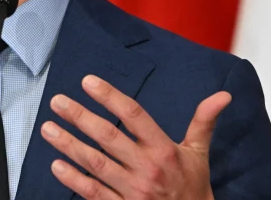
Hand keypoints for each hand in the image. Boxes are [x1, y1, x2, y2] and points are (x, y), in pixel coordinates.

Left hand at [40, 75, 230, 198]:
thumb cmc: (192, 187)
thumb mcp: (199, 153)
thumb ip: (204, 122)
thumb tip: (223, 96)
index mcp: (164, 150)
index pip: (134, 115)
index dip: (110, 97)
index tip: (88, 82)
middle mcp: (147, 169)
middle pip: (108, 137)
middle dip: (80, 117)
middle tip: (57, 102)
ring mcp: (132, 191)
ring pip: (95, 163)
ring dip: (69, 145)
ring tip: (48, 128)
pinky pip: (93, 192)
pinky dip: (74, 179)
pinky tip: (57, 165)